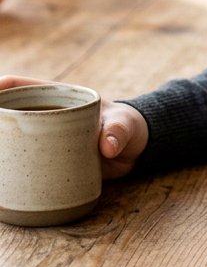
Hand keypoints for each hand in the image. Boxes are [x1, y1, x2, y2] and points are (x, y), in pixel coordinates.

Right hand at [0, 75, 149, 179]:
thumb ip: (118, 131)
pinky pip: (24, 164)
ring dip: (2, 145)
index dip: (4, 87)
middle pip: (10, 114)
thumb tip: (107, 147)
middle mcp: (46, 117)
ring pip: (13, 140)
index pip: (23, 86)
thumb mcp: (125, 125)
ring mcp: (45, 140)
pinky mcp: (48, 163)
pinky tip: (3, 180)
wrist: (133, 150)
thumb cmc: (127, 126)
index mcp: (60, 98)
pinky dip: (10, 170)